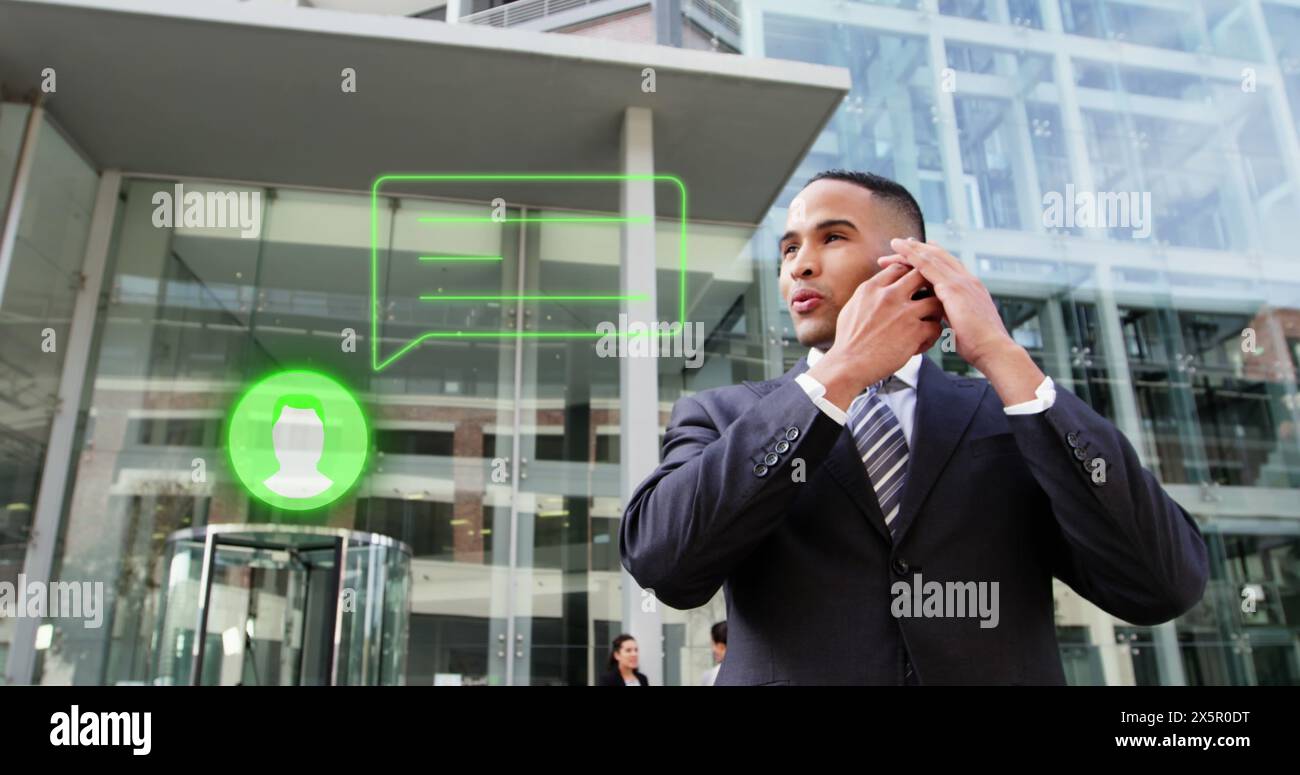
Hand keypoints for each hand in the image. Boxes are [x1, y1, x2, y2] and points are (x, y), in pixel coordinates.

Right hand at [807, 262, 944, 410]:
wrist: (848, 365)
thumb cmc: (848, 341)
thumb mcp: (852, 307)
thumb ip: (869, 294)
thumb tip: (879, 288)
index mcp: (871, 288)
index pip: (898, 268)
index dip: (909, 273)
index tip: (912, 284)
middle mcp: (889, 296)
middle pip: (920, 276)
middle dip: (927, 286)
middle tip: (928, 297)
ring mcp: (904, 313)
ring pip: (935, 301)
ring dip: (935, 312)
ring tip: (928, 322)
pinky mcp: (915, 332)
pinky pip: (936, 327)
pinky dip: (932, 336)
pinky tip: (922, 342)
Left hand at [878, 239, 1011, 370]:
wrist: (993, 350)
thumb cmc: (978, 346)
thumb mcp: (962, 326)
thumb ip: (951, 316)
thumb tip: (940, 319)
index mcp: (970, 289)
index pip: (948, 266)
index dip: (931, 257)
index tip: (916, 252)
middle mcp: (967, 280)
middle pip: (939, 257)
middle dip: (918, 250)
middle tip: (900, 244)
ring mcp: (961, 281)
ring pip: (932, 257)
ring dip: (912, 250)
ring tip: (895, 244)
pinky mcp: (953, 288)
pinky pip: (929, 266)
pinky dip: (914, 257)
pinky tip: (901, 253)